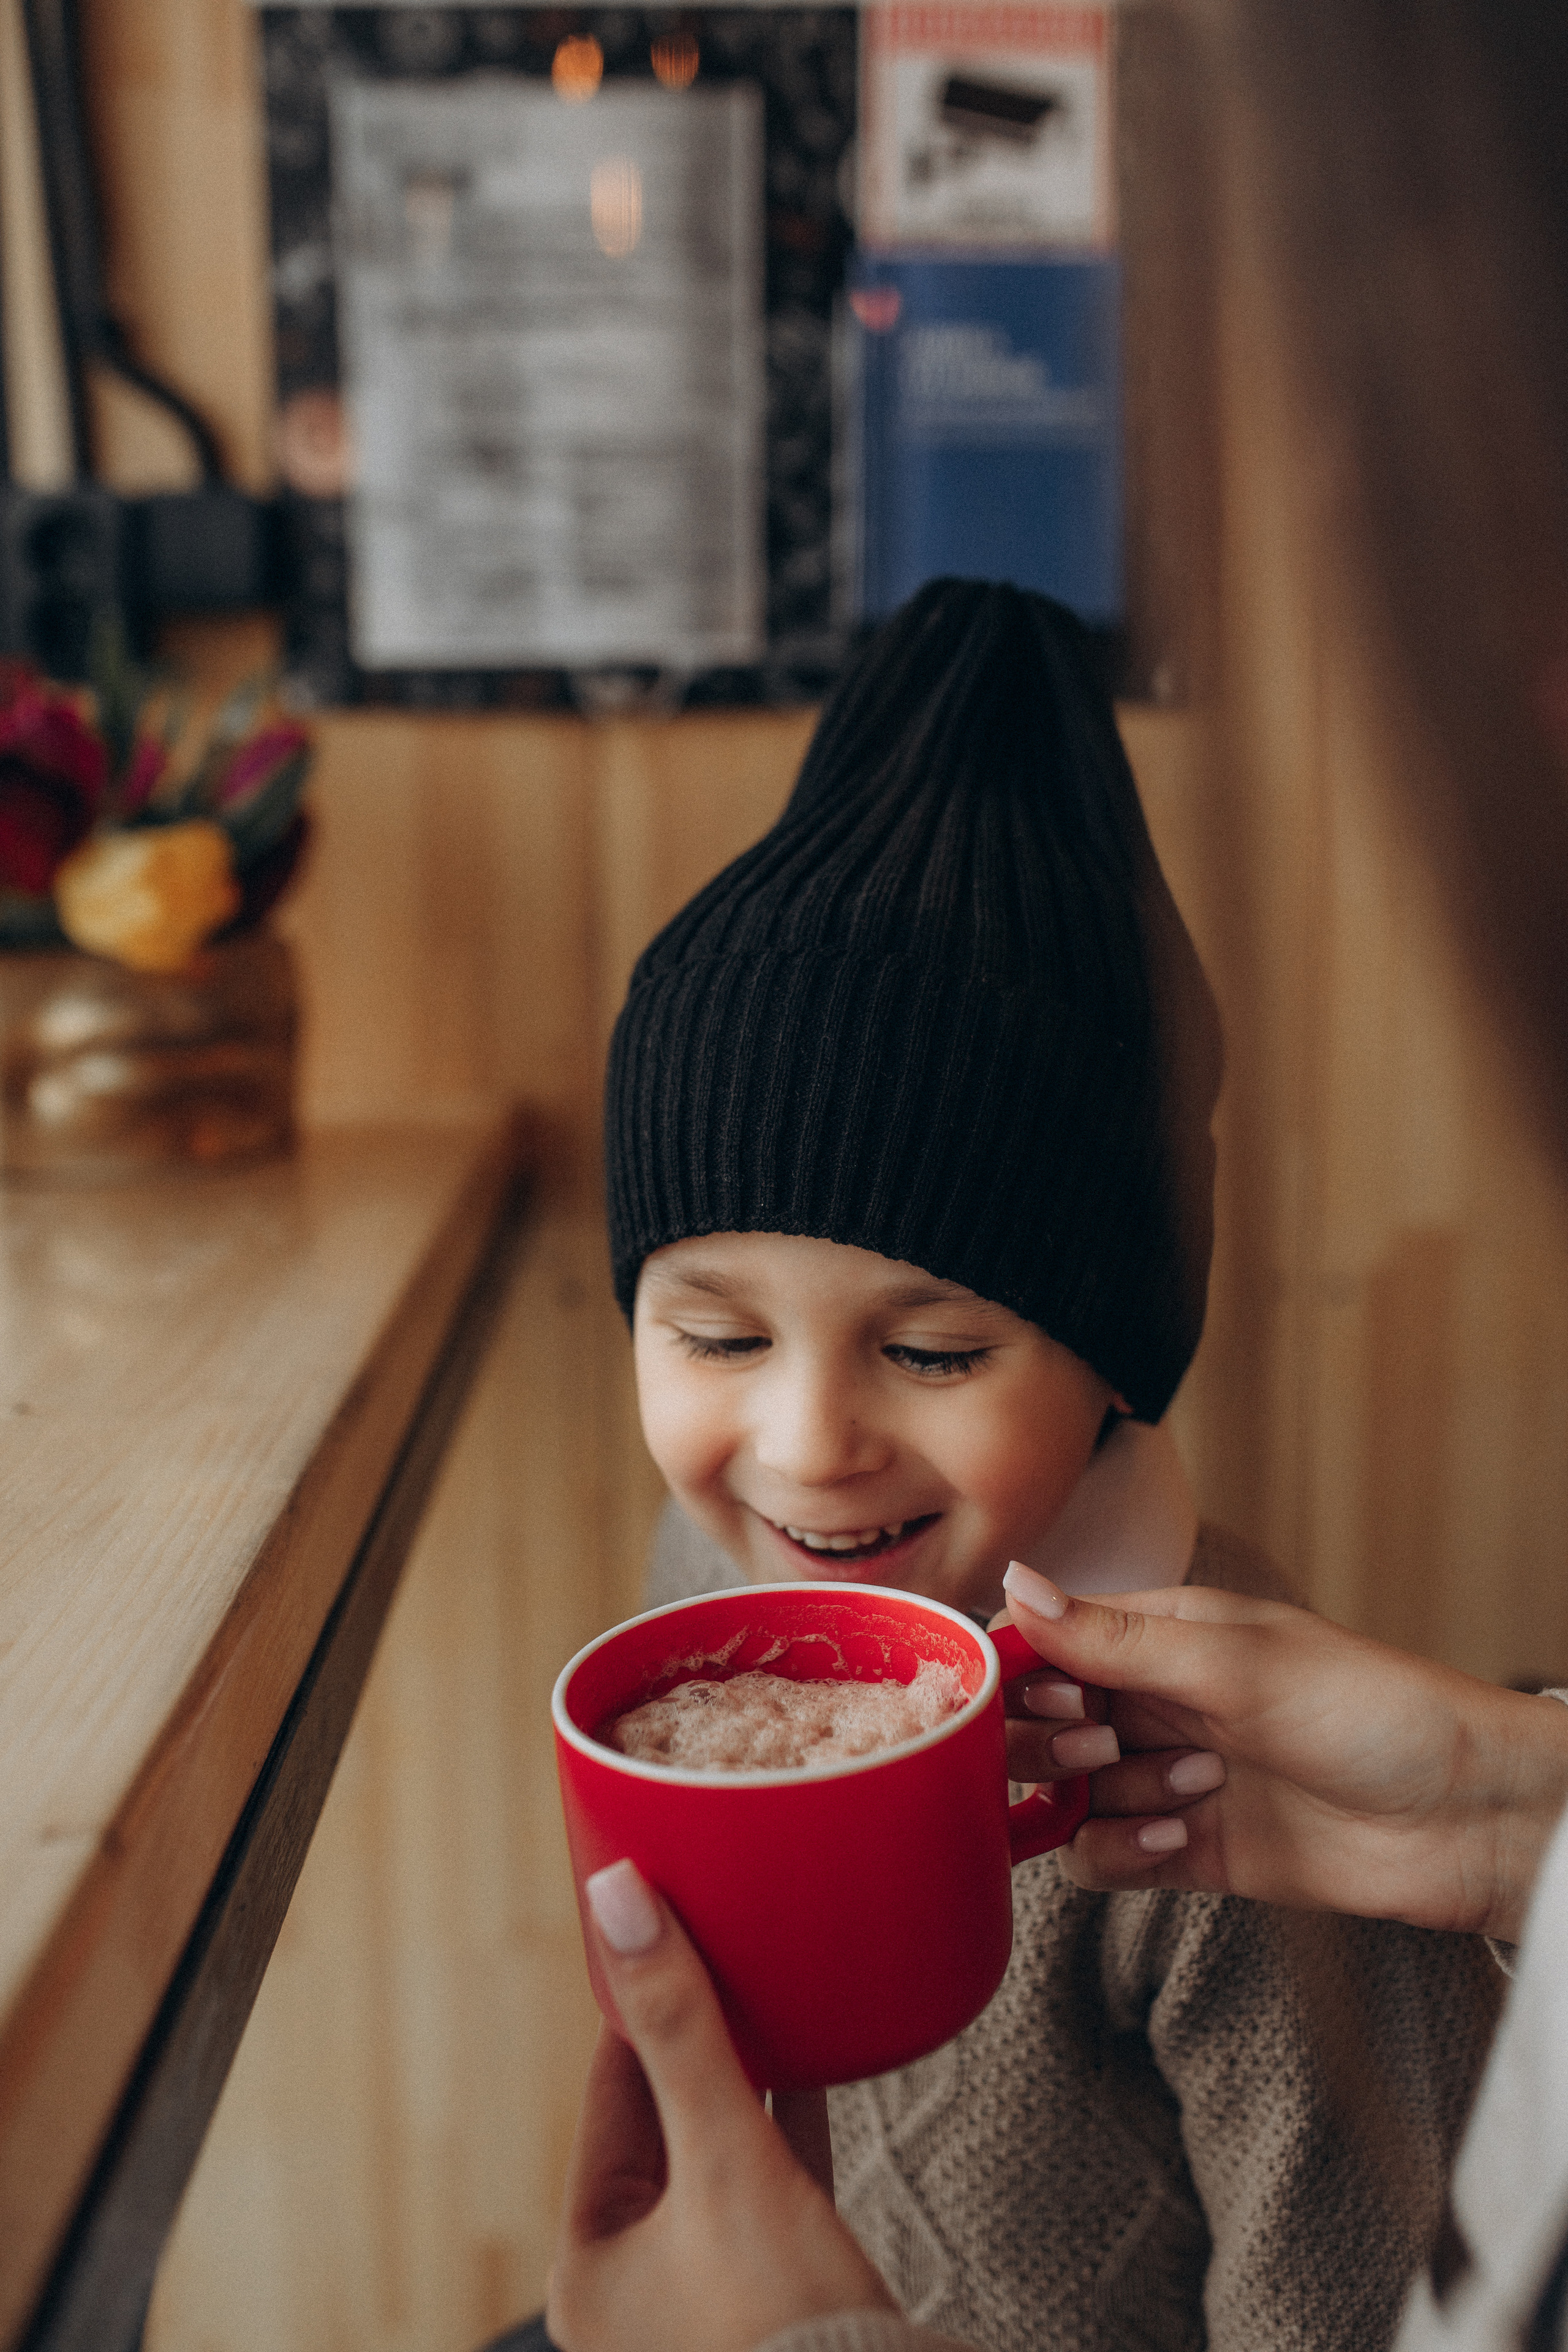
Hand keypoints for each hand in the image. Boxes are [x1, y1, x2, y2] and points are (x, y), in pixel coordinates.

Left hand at [547, 1860, 894, 2351]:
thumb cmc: (783, 2326)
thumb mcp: (725, 2160)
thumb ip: (679, 2029)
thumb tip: (618, 1900)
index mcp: (589, 2261)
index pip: (608, 2090)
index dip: (641, 2002)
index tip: (669, 1926)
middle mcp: (635, 2285)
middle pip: (662, 2119)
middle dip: (697, 2037)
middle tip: (727, 1948)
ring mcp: (705, 2297)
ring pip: (718, 2149)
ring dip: (744, 2074)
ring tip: (772, 1992)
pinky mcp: (773, 2301)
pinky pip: (770, 2185)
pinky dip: (786, 2122)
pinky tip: (815, 2062)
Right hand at [999, 1560, 1567, 1942]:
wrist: (1466, 1817)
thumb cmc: (1373, 1711)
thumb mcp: (1236, 1664)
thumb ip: (1116, 1639)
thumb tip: (1014, 1585)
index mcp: (1162, 1635)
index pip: (1046, 1641)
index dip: (1019, 1672)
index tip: (1037, 1695)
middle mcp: (1155, 1702)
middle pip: (1043, 1723)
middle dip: (1055, 1741)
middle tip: (1103, 1748)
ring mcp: (1170, 1778)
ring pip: (1070, 1794)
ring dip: (1109, 1797)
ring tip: (1193, 1789)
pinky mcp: (1190, 1850)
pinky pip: (1105, 1857)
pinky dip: (1122, 1852)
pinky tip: (1180, 1839)